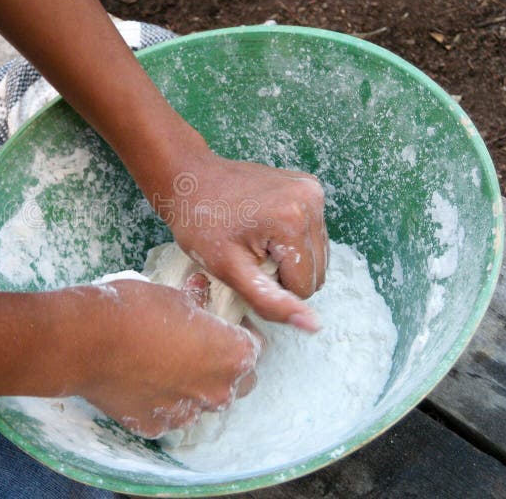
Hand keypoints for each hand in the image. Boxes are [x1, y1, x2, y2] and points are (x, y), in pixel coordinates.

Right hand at [77, 276, 259, 438]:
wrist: (86, 342)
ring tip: (165, 363)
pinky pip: (169, 414)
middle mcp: (218, 391)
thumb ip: (196, 302)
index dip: (239, 332)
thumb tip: (200, 291)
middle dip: (224, 365)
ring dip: (193, 386)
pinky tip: (142, 380)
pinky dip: (161, 400)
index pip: (254, 348)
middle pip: (237, 382)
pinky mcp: (156, 427)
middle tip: (198, 344)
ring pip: (202, 402)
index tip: (220, 322)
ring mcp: (187, 414)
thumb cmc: (135, 310)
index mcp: (233, 355)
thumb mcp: (173, 296)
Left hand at [156, 152, 327, 330]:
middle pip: (316, 270)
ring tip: (254, 240)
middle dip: (283, 272)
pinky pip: (313, 231)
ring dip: (288, 257)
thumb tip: (313, 326)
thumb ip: (271, 301)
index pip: (305, 287)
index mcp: (293, 221)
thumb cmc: (200, 224)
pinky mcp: (309, 186)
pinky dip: (291, 238)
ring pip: (317, 253)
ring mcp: (312, 190)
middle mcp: (311, 201)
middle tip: (248, 254)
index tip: (245, 265)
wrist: (188, 180)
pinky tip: (263, 227)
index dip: (272, 286)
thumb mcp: (229, 270)